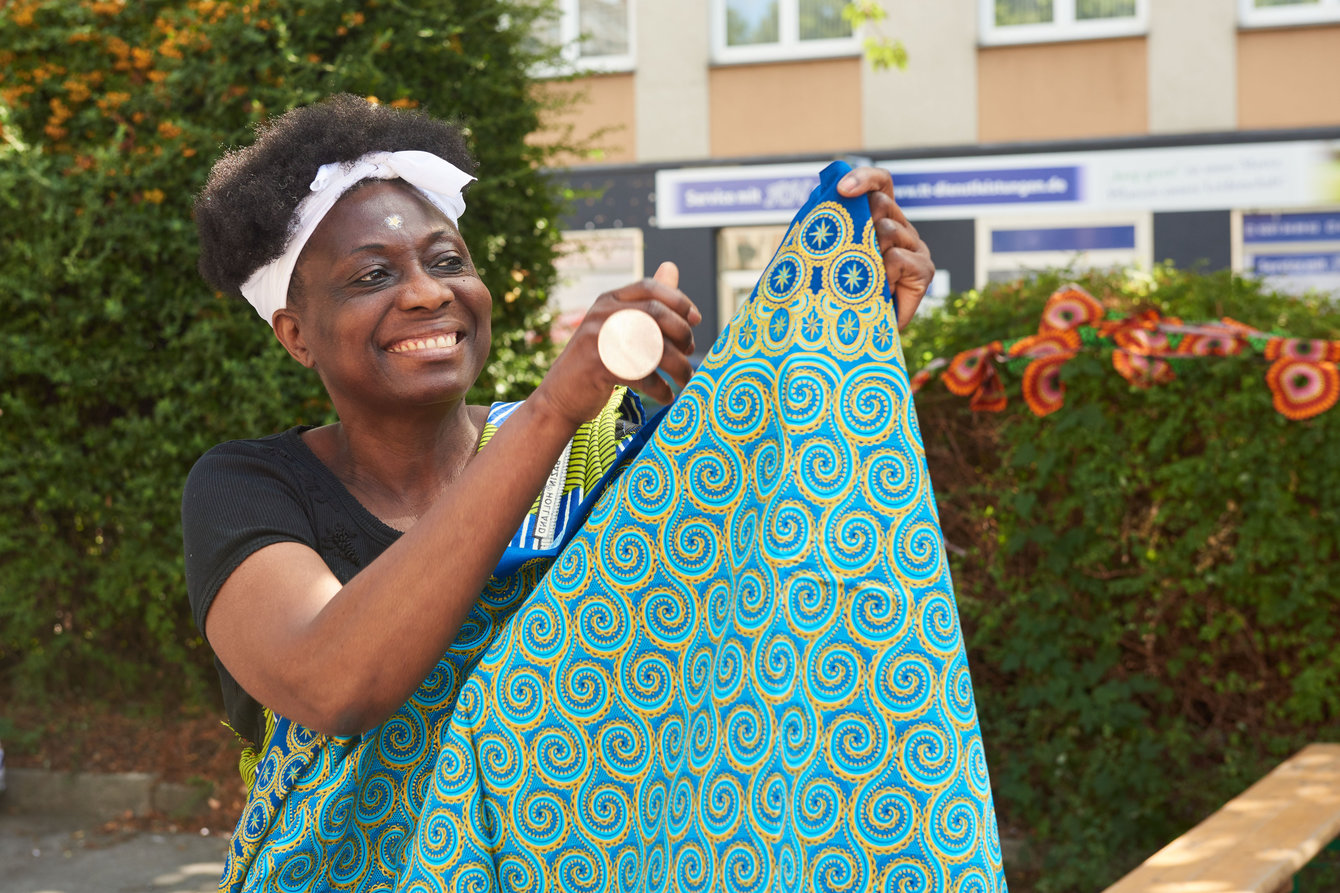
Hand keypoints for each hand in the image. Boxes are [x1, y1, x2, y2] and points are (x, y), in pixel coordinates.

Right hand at [535, 262, 700, 426]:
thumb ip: (646, 301)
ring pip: (653, 346)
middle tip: (690, 352)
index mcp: (608, 301)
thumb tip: (671, 267)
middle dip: (682, 334)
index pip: (650, 287)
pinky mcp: (598, 366)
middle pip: (656, 314)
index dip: (679, 301)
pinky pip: (642, 375)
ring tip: (686, 380)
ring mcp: (597, 339)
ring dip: (678, 366)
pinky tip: (666, 395)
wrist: (560, 397)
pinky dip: (660, 388)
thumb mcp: (618, 326)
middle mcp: (602, 314)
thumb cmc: (596, 361)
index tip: (696, 319)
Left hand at [837, 166, 933, 329]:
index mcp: (878, 219)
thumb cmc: (834, 297)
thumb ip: (825, 230)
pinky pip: (900, 259)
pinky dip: (885, 274)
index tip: (841, 189)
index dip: (863, 178)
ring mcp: (914, 248)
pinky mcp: (924, 271)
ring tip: (862, 279)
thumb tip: (816, 198)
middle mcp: (900, 228)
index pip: (879, 183)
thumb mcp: (823, 259)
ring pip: (890, 230)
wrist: (852, 338)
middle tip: (847, 251)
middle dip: (860, 222)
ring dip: (870, 253)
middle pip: (882, 203)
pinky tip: (878, 289)